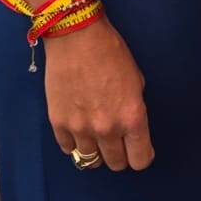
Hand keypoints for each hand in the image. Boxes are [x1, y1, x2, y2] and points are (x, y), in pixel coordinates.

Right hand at [43, 15, 152, 171]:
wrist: (77, 36)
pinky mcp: (58, 124)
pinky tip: (78, 129)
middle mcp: (107, 128)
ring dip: (96, 150)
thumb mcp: (136, 79)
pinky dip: (75, 143)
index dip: (141, 155)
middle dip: (119, 154)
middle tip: (117, 140)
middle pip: (116, 164)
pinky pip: (68, 149)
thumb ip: (134, 108)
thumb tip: (130, 125)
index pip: (141, 159)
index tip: (138, 149)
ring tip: (96, 135)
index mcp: (132, 116)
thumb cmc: (110, 51)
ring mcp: (80, 129)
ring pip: (91, 161)